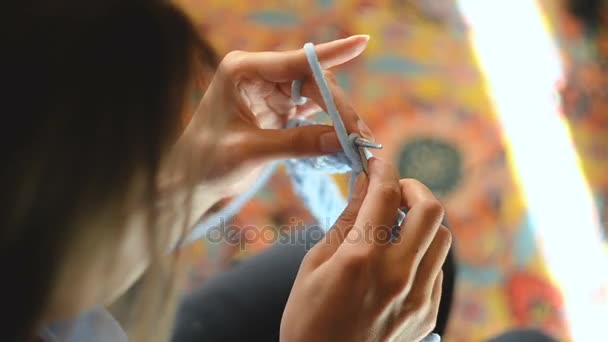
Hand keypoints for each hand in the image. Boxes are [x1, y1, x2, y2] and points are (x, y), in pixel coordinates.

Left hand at [175, 35, 372, 198]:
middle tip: (361, 136)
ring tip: (359, 140)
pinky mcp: (279, 109)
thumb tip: (340, 140)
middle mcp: (259, 75)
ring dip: (339, 116)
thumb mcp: (250, 152)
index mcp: (242, 71)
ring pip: (317, 96)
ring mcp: (271, 91)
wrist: (192, 178)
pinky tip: (345, 139)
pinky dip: (329, 125)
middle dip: (339, 107)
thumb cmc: (208, 161)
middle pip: (312, 80)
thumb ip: (295, 144)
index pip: (294, 61)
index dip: (331, 54)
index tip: (362, 42)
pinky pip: (312, 112)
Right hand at [280, 158, 451, 341]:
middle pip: (431, 210)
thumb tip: (362, 186)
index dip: (382, 169)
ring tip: (396, 224)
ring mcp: (418, 297)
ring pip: (442, 238)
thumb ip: (344, 222)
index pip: (385, 195)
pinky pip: (437, 268)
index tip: (375, 162)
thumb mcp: (313, 266)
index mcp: (361, 260)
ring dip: (421, 220)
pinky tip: (398, 259)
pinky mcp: (427, 312)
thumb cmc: (307, 320)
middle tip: (393, 190)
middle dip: (413, 188)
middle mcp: (397, 276)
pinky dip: (422, 252)